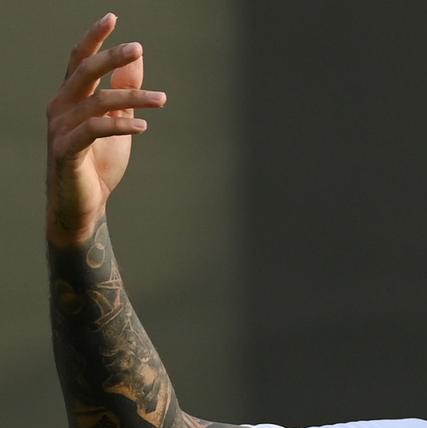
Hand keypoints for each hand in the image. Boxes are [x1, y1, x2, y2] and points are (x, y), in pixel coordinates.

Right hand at [45, 13, 165, 246]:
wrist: (84, 205)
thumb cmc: (98, 162)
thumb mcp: (117, 121)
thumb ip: (124, 91)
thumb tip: (136, 58)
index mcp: (70, 98)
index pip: (79, 60)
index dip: (94, 38)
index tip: (113, 17)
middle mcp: (60, 108)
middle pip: (84, 72)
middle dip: (111, 57)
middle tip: (138, 48)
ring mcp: (60, 129)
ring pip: (96, 101)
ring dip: (132, 98)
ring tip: (162, 99)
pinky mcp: (66, 151)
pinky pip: (93, 130)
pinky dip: (119, 125)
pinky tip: (143, 125)